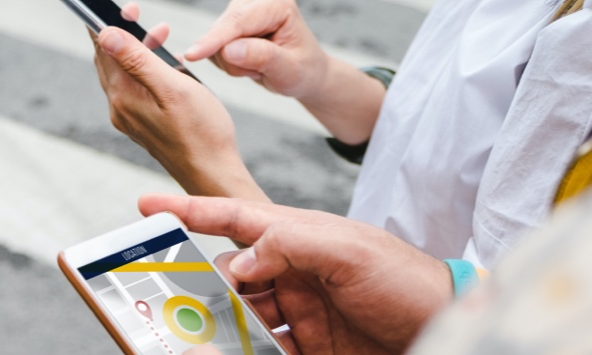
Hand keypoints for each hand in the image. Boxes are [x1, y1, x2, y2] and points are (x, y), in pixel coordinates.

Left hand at [91, 4, 267, 200]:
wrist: (213, 174)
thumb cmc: (201, 133)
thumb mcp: (172, 87)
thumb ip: (138, 60)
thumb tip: (105, 35)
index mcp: (123, 97)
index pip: (103, 50)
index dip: (109, 22)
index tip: (126, 7)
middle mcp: (120, 109)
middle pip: (109, 60)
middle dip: (123, 33)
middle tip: (140, 14)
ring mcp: (130, 118)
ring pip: (123, 74)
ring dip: (137, 49)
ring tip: (161, 34)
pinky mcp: (142, 124)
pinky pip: (135, 88)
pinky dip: (145, 69)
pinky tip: (166, 65)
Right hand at [138, 193, 452, 353]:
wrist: (445, 330)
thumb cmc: (407, 281)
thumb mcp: (349, 251)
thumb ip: (289, 244)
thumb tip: (236, 264)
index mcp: (297, 237)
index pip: (233, 218)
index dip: (189, 210)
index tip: (147, 206)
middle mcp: (290, 271)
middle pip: (227, 274)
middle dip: (201, 285)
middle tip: (174, 298)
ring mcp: (297, 311)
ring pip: (239, 315)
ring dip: (222, 326)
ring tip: (207, 334)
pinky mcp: (306, 346)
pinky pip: (260, 347)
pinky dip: (243, 349)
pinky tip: (231, 350)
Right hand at [185, 0, 329, 99]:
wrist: (304, 73)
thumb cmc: (304, 69)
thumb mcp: (290, 69)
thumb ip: (262, 57)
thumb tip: (228, 50)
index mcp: (275, 4)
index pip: (238, 22)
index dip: (214, 40)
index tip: (193, 55)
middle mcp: (255, 2)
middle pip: (222, 31)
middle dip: (236, 60)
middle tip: (261, 71)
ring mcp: (239, 14)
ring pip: (215, 45)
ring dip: (234, 65)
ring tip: (259, 68)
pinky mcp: (228, 28)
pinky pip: (213, 52)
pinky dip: (228, 65)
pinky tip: (249, 65)